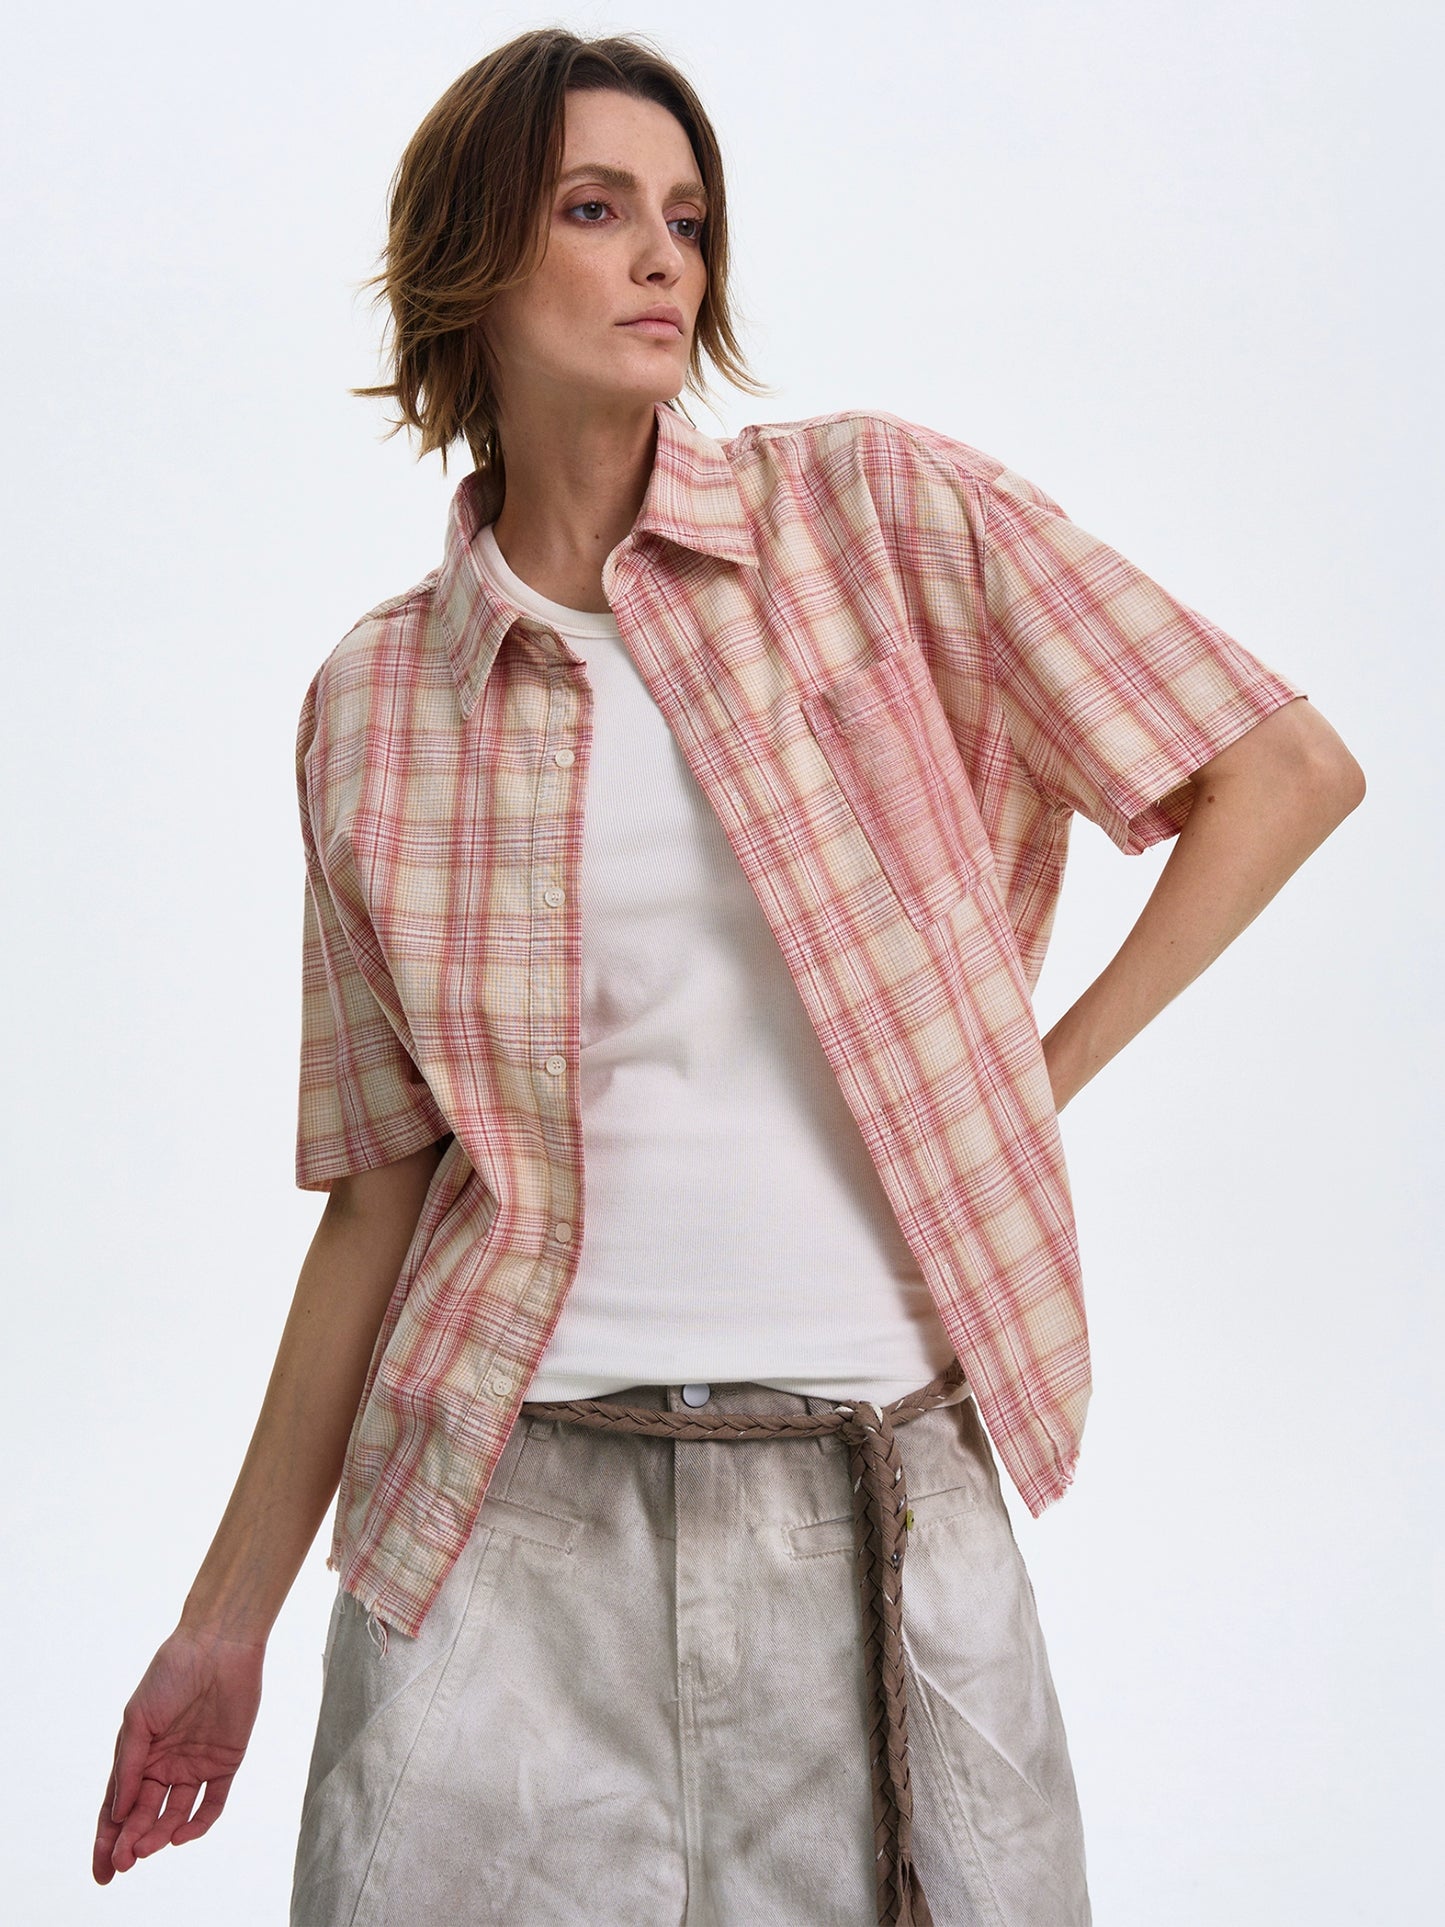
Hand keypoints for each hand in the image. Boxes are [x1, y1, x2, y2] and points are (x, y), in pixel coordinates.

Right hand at [92, 1626, 264, 1882]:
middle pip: (145, 1816)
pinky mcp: (226, 1762)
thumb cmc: (171, 1674)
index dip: (108, 1840)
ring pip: (175, 1814)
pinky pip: (212, 1802)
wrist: (217, 1645)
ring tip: (148, 1848)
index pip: (119, 1808)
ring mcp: (195, 1766)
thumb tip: (118, 1813)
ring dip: (160, 1835)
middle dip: (132, 1842)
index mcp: (140, 1757)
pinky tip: (181, 1834)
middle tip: (123, 1863)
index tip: (102, 1871)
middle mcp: (166, 1766)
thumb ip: (129, 1766)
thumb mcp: (138, 1720)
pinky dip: (198, 1823)